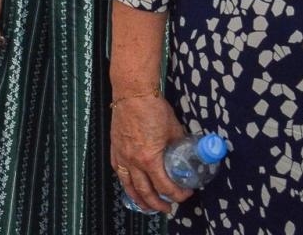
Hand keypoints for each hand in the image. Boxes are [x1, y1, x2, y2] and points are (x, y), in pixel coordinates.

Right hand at [110, 94, 188, 213]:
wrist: (132, 94)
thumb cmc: (153, 108)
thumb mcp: (174, 129)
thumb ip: (180, 145)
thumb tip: (188, 154)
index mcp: (150, 158)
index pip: (165, 186)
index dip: (177, 194)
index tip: (185, 193)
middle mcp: (134, 162)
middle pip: (145, 192)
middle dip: (158, 204)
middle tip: (168, 208)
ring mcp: (122, 156)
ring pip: (129, 186)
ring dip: (139, 200)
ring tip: (147, 207)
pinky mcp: (115, 149)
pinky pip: (119, 172)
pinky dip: (126, 183)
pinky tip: (131, 186)